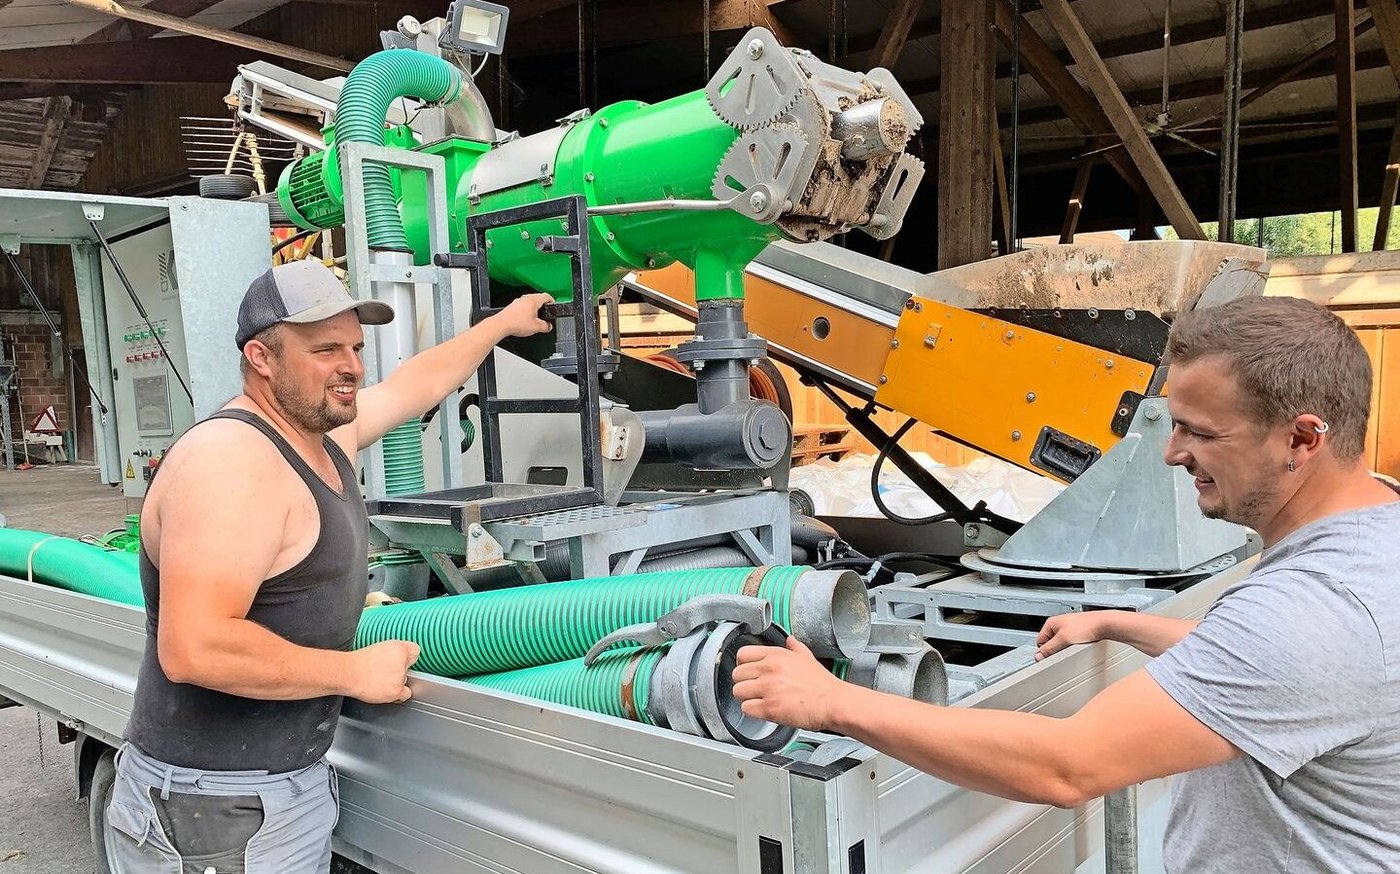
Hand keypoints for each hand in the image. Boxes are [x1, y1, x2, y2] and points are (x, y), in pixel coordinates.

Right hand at [349, 640, 419, 703]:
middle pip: (409, 667)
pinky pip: (406, 694)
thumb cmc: (358, 662)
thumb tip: (401, 659)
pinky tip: (388, 691)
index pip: (415, 651)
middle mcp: (402, 660)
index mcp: (398, 647)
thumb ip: (394, 653)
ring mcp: (400, 675)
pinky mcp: (396, 689)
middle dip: (400, 670)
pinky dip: (398, 694)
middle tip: (386, 672)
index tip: (405, 660)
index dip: (408, 657)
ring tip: (382, 681)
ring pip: (405, 680)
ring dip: (396, 682)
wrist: (349, 673)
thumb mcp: (379, 648)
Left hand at [490, 292, 554, 337]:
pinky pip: (522, 305)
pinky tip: (525, 320)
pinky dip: (525, 310)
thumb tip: (548, 326)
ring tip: (535, 317)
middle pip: (538, 298)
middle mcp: (525, 298)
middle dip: (543, 305)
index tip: (553, 304)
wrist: (501, 325)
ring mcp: (518, 301)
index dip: (552, 300)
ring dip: (533, 308)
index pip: (546, 296)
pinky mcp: (512, 306)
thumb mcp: (536, 327)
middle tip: (545, 312)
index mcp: (533, 300)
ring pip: (529, 301)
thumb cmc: (516, 323)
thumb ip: (545, 326)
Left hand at [731, 636, 846, 731]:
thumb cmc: (823, 684)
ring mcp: (768, 688)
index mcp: (776, 655)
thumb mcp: (808, 657)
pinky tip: (764, 711)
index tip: (749, 673)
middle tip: (755, 690)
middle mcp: (769, 669)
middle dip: (744, 684)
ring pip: (738, 692)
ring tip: (760, 701)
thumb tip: (790, 640)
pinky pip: (746, 709)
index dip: (744, 665)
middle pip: (737, 675)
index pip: (742, 654)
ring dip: (746, 698)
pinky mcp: (769, 708)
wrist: (833, 703)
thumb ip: (795, 647)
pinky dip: (752, 712)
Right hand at [1035, 612, 1109, 660]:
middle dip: (1056, 649)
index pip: (1039, 641)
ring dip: (1066, 648)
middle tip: (1064, 652)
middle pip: (1050, 643)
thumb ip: (1049, 649)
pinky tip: (1080, 646)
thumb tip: (1039, 656)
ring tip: (1075, 647)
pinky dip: (1074, 646)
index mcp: (1051, 622)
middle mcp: (1059, 623)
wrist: (1104, 624)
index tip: (1049, 657)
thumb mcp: (1063, 640)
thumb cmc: (1086, 626)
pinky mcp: (1077, 632)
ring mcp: (1068, 627)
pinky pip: (1070, 642)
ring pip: (1061, 643)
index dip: (1044, 651)